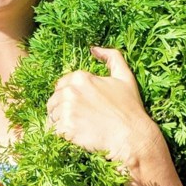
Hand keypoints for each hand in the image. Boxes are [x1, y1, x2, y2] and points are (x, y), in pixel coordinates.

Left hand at [46, 47, 162, 168]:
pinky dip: (61, 135)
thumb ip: (112, 57)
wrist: (132, 136)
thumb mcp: (125, 77)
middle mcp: (70, 92)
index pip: (61, 85)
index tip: (79, 106)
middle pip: (53, 101)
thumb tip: (94, 49)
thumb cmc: (130, 108)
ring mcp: (67, 111)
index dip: (68, 96)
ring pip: (52, 116)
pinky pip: (54, 131)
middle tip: (77, 119)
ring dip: (60, 123)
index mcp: (81, 78)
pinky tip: (74, 136)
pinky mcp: (66, 129)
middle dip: (61, 109)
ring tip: (77, 128)